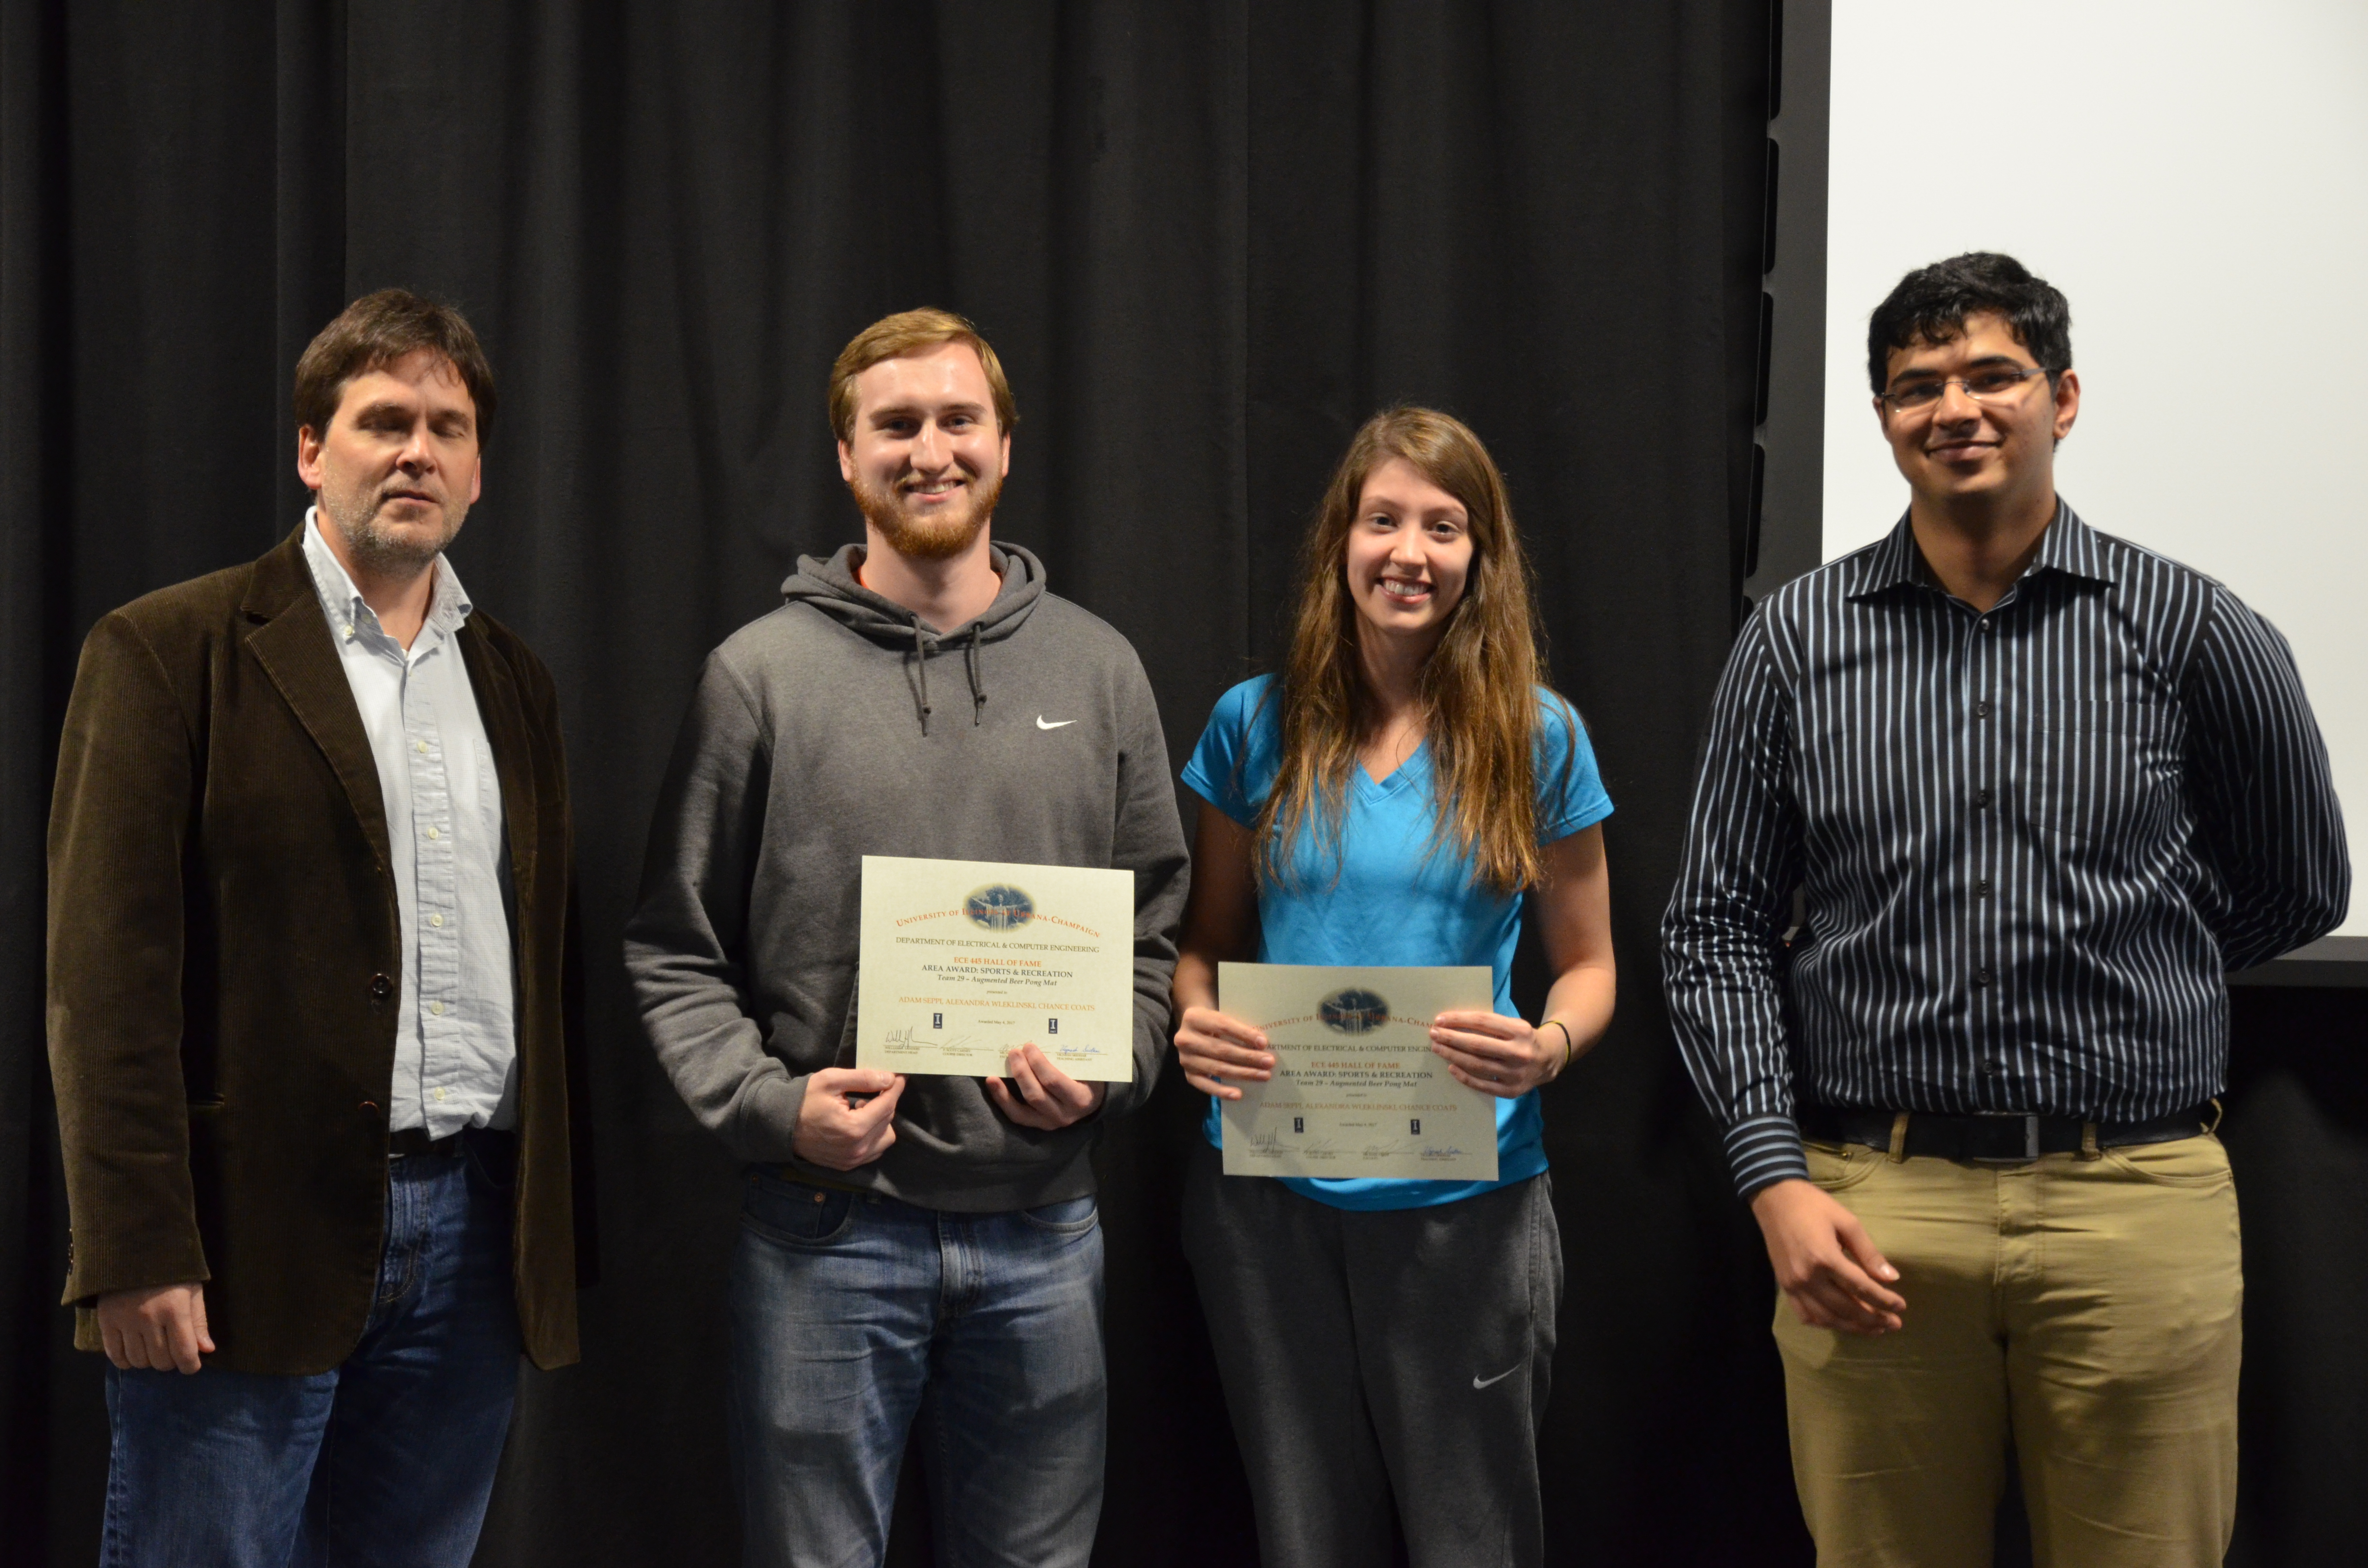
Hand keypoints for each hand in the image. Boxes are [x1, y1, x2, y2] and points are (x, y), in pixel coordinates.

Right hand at [96, 1282, 212, 1372]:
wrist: (134, 1252)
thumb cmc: (171, 1272)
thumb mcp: (192, 1291)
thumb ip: (199, 1322)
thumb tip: (206, 1350)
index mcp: (175, 1310)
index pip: (184, 1353)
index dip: (190, 1366)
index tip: (192, 1366)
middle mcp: (149, 1319)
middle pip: (161, 1361)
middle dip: (171, 1362)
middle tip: (172, 1352)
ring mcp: (125, 1322)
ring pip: (139, 1361)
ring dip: (149, 1361)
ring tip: (154, 1349)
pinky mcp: (106, 1322)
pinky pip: (114, 1355)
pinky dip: (126, 1361)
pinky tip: (134, 1353)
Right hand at [792, 1068, 905, 1169]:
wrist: (781, 1125)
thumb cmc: (805, 1100)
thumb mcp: (831, 1080)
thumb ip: (863, 1078)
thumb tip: (889, 1078)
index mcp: (854, 1128)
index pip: (887, 1105)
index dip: (895, 1088)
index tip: (899, 1076)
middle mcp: (857, 1149)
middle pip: (888, 1120)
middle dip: (884, 1102)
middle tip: (871, 1090)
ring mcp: (853, 1160)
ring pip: (886, 1137)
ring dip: (880, 1121)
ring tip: (861, 1110)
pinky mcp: (848, 1165)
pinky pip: (875, 1149)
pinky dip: (873, 1135)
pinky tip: (858, 1124)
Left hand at [984, 1044, 1108, 1129]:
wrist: (1092, 1101)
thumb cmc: (1088, 1078)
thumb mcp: (1086, 1068)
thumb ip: (1069, 1056)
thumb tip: (1045, 1032)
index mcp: (1079, 1098)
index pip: (1053, 1081)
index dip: (1038, 1064)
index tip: (1029, 1046)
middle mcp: (1064, 1114)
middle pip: (1035, 1094)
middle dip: (1021, 1071)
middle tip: (1014, 1051)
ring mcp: (1049, 1122)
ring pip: (1022, 1109)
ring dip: (1006, 1088)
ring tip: (995, 1072)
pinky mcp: (1037, 1125)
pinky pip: (1016, 1115)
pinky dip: (1002, 1099)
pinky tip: (992, 1084)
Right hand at [1172, 1006, 1272, 1100]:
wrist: (1191, 1029)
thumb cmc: (1213, 1023)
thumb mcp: (1220, 1016)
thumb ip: (1236, 1026)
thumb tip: (1262, 1043)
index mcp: (1194, 1018)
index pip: (1222, 1026)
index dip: (1243, 1034)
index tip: (1263, 1042)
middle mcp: (1185, 1039)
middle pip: (1221, 1050)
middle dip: (1248, 1057)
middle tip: (1269, 1062)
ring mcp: (1185, 1059)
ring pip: (1217, 1068)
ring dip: (1243, 1073)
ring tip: (1263, 1075)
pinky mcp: (1188, 1074)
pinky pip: (1205, 1086)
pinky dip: (1222, 1091)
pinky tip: (1238, 1094)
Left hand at [1429, 1010, 1560, 1097]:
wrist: (1549, 1060)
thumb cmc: (1523, 1039)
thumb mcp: (1513, 1025)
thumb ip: (1490, 1025)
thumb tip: (1454, 1024)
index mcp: (1520, 1031)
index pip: (1483, 1022)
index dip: (1459, 1020)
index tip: (1440, 1019)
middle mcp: (1519, 1053)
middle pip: (1478, 1045)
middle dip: (1451, 1038)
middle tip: (1433, 1034)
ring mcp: (1516, 1074)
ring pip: (1478, 1065)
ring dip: (1453, 1056)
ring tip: (1438, 1048)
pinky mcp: (1512, 1091)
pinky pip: (1483, 1085)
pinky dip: (1465, 1077)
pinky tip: (1451, 1067)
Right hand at [1750, 1178, 1905, 1334]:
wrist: (1774, 1199)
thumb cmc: (1813, 1205)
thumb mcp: (1847, 1221)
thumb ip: (1868, 1253)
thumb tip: (1892, 1278)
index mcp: (1825, 1258)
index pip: (1861, 1287)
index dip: (1884, 1300)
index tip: (1901, 1307)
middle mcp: (1808, 1277)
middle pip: (1846, 1308)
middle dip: (1874, 1319)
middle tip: (1894, 1324)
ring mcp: (1794, 1285)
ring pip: (1827, 1317)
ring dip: (1853, 1327)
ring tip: (1875, 1329)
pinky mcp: (1785, 1286)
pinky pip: (1806, 1315)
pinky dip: (1826, 1323)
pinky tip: (1842, 1323)